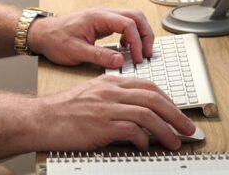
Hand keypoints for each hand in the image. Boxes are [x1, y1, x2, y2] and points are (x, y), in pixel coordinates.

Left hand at [28, 8, 153, 67]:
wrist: (41, 34)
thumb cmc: (55, 40)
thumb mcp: (76, 52)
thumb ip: (99, 56)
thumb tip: (120, 61)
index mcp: (98, 17)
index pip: (128, 24)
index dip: (137, 42)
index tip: (139, 58)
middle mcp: (103, 13)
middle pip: (135, 16)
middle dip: (145, 34)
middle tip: (147, 54)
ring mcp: (103, 17)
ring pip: (132, 18)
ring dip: (140, 34)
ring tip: (141, 52)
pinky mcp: (102, 24)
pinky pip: (124, 24)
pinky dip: (131, 35)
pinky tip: (125, 49)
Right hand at [34, 74, 194, 150]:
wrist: (41, 119)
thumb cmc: (63, 111)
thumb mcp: (92, 95)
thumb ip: (114, 100)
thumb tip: (138, 115)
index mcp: (109, 82)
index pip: (148, 85)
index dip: (168, 99)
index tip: (177, 112)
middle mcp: (110, 91)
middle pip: (154, 98)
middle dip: (176, 114)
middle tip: (187, 128)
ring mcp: (106, 107)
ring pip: (148, 114)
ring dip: (166, 130)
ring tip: (174, 142)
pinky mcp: (101, 125)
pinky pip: (132, 130)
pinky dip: (144, 139)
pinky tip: (146, 146)